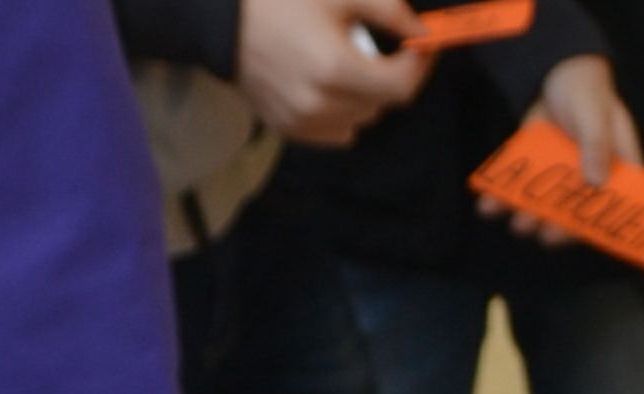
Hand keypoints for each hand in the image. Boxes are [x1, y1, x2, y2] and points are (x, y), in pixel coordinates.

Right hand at [235, 0, 422, 144]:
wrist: (222, 21)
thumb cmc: (279, 0)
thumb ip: (389, 11)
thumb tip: (421, 32)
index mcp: (334, 69)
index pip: (401, 86)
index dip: (419, 65)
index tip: (420, 45)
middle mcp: (319, 104)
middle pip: (382, 103)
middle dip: (388, 73)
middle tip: (372, 43)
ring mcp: (302, 121)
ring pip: (362, 118)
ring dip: (365, 92)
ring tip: (342, 60)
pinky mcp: (289, 129)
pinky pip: (337, 130)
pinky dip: (343, 110)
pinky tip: (325, 82)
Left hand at [482, 54, 639, 242]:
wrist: (555, 75)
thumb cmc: (587, 93)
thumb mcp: (594, 115)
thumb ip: (596, 144)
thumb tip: (596, 182)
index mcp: (616, 172)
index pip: (614, 207)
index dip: (600, 225)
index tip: (581, 235)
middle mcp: (589, 183)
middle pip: (577, 215)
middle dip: (559, 228)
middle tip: (545, 235)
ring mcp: (560, 179)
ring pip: (545, 207)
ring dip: (531, 219)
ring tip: (518, 223)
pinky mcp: (534, 171)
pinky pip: (519, 190)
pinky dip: (502, 199)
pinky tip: (487, 207)